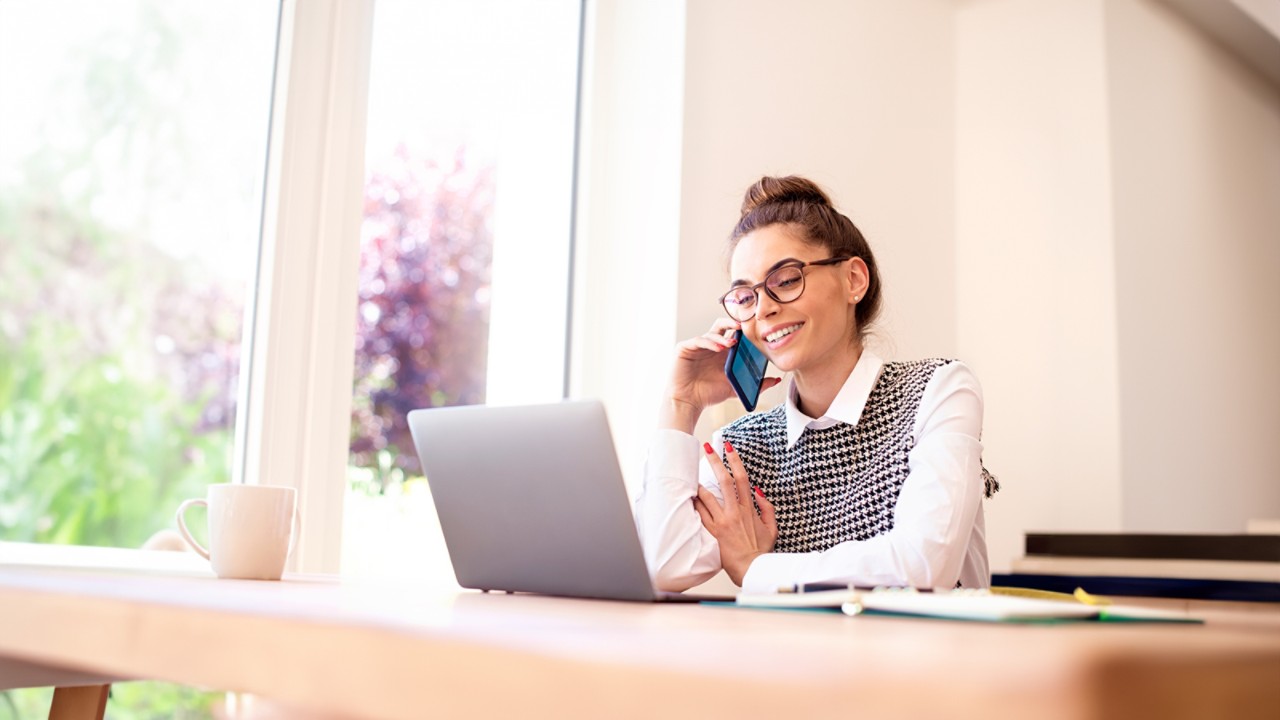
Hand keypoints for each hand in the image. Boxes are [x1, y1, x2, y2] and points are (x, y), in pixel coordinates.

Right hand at [661, 319, 781, 432]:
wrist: (688, 402)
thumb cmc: (709, 394)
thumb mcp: (735, 388)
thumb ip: (756, 384)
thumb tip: (776, 380)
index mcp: (722, 351)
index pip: (733, 332)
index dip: (743, 328)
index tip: (756, 328)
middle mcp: (710, 345)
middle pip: (722, 325)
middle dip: (733, 322)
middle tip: (744, 325)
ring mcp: (697, 345)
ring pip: (712, 332)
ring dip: (723, 336)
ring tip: (732, 343)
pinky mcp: (685, 347)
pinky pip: (699, 340)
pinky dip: (710, 342)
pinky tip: (719, 348)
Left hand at [693, 440, 777, 585]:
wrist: (752, 569)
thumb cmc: (761, 550)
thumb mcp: (772, 527)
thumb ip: (766, 508)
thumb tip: (758, 491)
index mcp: (749, 509)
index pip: (742, 478)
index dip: (735, 460)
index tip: (729, 447)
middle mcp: (735, 512)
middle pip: (724, 480)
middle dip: (715, 461)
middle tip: (707, 448)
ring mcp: (723, 521)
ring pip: (708, 495)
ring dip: (700, 482)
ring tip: (691, 472)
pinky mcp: (713, 532)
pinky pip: (701, 513)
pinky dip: (695, 503)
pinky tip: (689, 495)